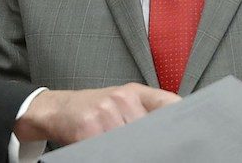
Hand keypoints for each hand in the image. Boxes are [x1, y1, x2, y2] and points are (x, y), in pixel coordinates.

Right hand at [13, 83, 179, 144]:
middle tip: (145, 146)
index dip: (179, 122)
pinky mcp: (89, 128)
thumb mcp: (122, 100)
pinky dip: (109, 151)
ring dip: (129, 149)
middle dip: (151, 143)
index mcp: (135, 92)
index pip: (168, 105)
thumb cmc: (93, 108)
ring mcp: (105, 111)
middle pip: (151, 129)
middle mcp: (122, 97)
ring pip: (132, 141)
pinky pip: (109, 148)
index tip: (185, 137)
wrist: (56, 109)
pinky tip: (104, 146)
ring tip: (119, 146)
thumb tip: (176, 127)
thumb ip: (148, 109)